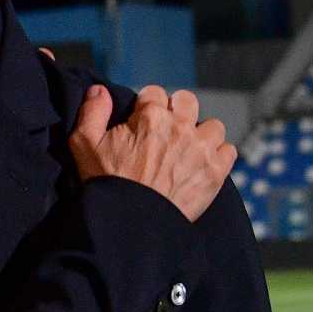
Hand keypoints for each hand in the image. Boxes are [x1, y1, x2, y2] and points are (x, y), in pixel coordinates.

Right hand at [69, 85, 235, 221]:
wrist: (132, 222)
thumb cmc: (106, 183)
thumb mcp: (84, 144)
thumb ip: (92, 111)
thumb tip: (99, 89)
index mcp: (150, 116)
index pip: (155, 92)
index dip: (146, 105)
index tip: (142, 121)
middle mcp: (180, 127)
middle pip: (187, 101)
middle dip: (177, 111)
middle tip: (166, 131)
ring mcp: (201, 148)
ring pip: (212, 126)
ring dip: (201, 134)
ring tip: (187, 149)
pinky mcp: (216, 171)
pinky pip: (228, 150)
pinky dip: (218, 155)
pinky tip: (202, 165)